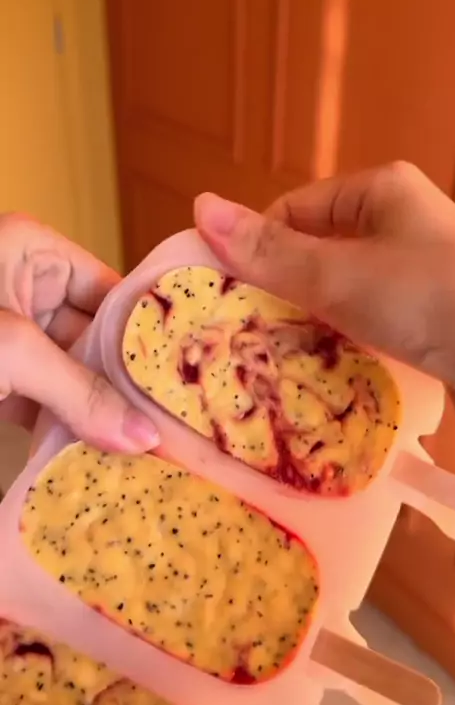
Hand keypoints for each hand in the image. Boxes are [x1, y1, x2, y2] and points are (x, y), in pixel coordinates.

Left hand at [0, 214, 158, 451]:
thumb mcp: (10, 353)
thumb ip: (80, 392)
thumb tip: (146, 439)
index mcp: (31, 250)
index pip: (112, 287)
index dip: (149, 333)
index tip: (188, 377)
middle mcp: (25, 284)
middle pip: (96, 333)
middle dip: (128, 381)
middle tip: (176, 422)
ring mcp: (10, 334)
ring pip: (73, 371)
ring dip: (102, 409)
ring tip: (152, 445)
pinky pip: (46, 398)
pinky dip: (67, 426)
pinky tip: (102, 455)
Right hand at [195, 162, 454, 433]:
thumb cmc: (429, 298)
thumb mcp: (339, 273)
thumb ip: (270, 250)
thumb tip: (199, 205)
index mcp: (379, 192)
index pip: (293, 211)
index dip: (255, 248)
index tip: (225, 296)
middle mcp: (400, 227)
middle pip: (317, 256)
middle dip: (282, 294)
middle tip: (244, 336)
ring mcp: (418, 276)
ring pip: (343, 297)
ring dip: (312, 326)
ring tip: (274, 361)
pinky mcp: (431, 321)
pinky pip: (371, 327)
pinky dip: (346, 347)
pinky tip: (323, 375)